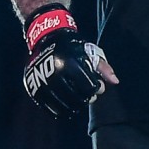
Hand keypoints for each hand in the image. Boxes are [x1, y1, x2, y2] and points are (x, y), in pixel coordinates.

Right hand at [22, 4, 116, 118]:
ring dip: (74, 106)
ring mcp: (43, 81)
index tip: (98, 88)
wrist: (46, 37)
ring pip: (62, 104)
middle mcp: (55, 73)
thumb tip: (115, 82)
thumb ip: (103, 67)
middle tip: (89, 97)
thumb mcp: (90, 52)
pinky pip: (47, 106)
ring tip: (79, 102)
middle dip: (86, 98)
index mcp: (71, 63)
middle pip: (76, 97)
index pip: (88, 86)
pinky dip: (58, 110)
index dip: (96, 89)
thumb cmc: (72, 46)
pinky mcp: (34, 87)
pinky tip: (66, 108)